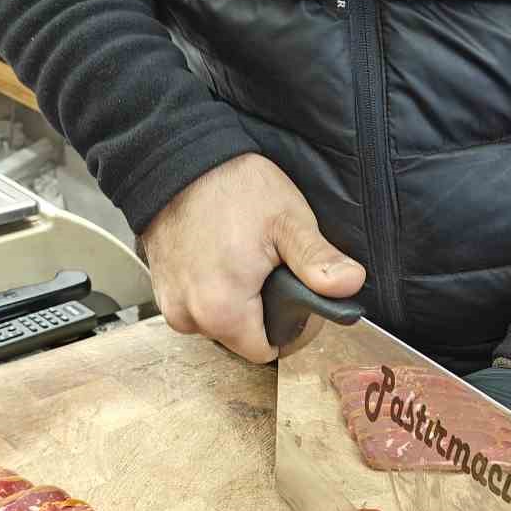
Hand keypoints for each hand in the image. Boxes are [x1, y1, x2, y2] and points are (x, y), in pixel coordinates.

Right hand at [142, 153, 365, 362]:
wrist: (177, 159)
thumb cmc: (231, 187)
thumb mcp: (287, 221)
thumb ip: (319, 260)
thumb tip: (349, 285)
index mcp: (223, 310)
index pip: (267, 352)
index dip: (288, 331)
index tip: (292, 297)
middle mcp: (190, 316)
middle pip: (241, 338)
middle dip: (260, 313)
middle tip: (269, 269)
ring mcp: (170, 303)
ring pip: (217, 323)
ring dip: (234, 301)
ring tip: (243, 260)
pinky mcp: (160, 288)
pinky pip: (195, 305)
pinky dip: (210, 289)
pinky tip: (218, 258)